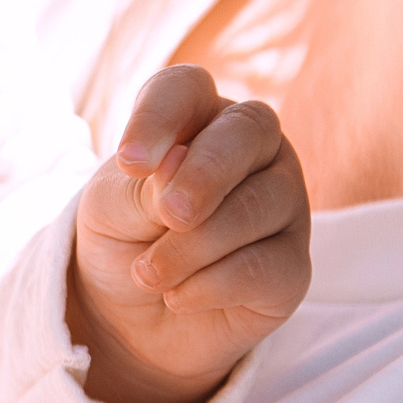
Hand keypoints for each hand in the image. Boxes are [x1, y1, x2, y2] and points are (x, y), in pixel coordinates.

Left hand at [66, 65, 310, 402]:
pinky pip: (264, 268)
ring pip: (256, 207)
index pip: (187, 87)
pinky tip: (177, 296)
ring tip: (148, 273)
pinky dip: (209, 286)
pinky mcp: (293, 266)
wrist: (131, 315)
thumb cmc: (123, 238)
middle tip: (168, 215)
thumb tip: (178, 163)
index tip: (129, 163)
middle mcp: (253, 149)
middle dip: (205, 173)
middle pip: (249, 130)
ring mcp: (284, 204)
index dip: (157, 116)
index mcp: (197, 117)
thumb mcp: (109, 209)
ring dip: (191, 247)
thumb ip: (140, 187)